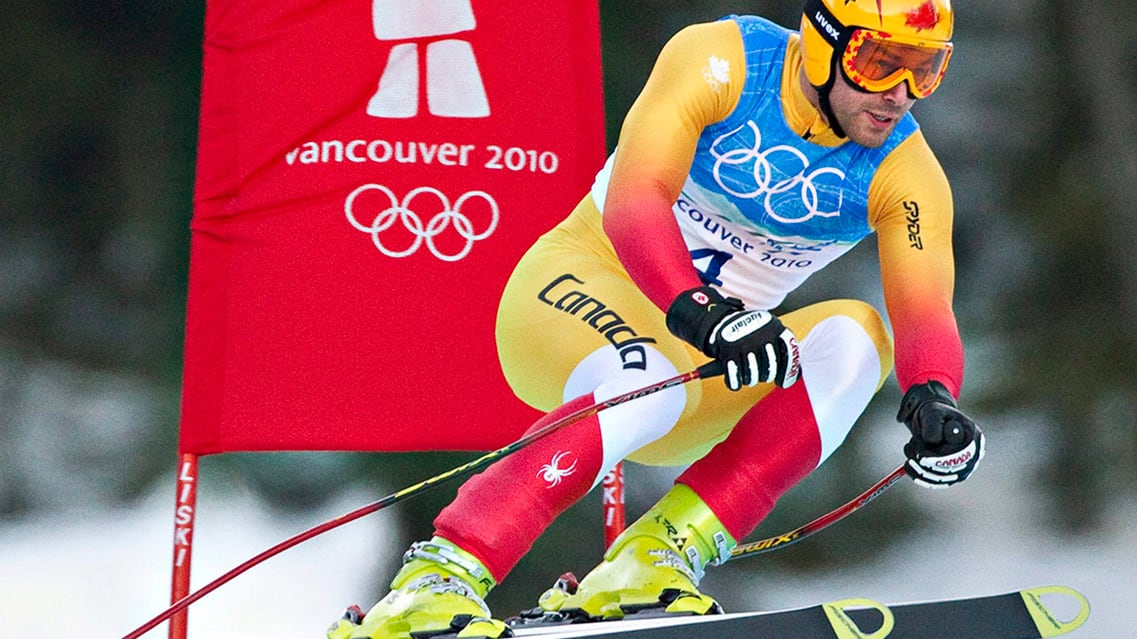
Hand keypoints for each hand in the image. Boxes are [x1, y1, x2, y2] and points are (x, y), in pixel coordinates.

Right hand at [666, 286, 799, 390]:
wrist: (721, 320)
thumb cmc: (751, 333)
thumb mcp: (769, 331)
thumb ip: (783, 348)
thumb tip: (796, 375)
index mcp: (775, 327)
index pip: (789, 353)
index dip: (789, 372)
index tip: (783, 383)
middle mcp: (761, 334)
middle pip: (770, 369)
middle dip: (766, 376)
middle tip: (762, 374)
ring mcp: (744, 342)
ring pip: (753, 376)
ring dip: (750, 379)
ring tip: (748, 375)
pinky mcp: (728, 350)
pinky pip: (735, 377)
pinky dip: (734, 383)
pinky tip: (736, 383)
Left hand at [896, 380, 985, 487]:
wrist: (933, 420)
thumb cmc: (934, 414)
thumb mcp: (932, 413)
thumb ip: (933, 425)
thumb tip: (932, 442)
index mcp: (973, 437)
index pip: (958, 455)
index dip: (936, 456)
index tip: (917, 448)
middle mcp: (973, 456)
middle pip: (948, 470)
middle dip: (923, 460)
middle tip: (909, 445)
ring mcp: (963, 468)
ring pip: (939, 479)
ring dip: (918, 467)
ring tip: (908, 449)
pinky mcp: (951, 476)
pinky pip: (935, 483)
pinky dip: (919, 476)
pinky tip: (909, 465)